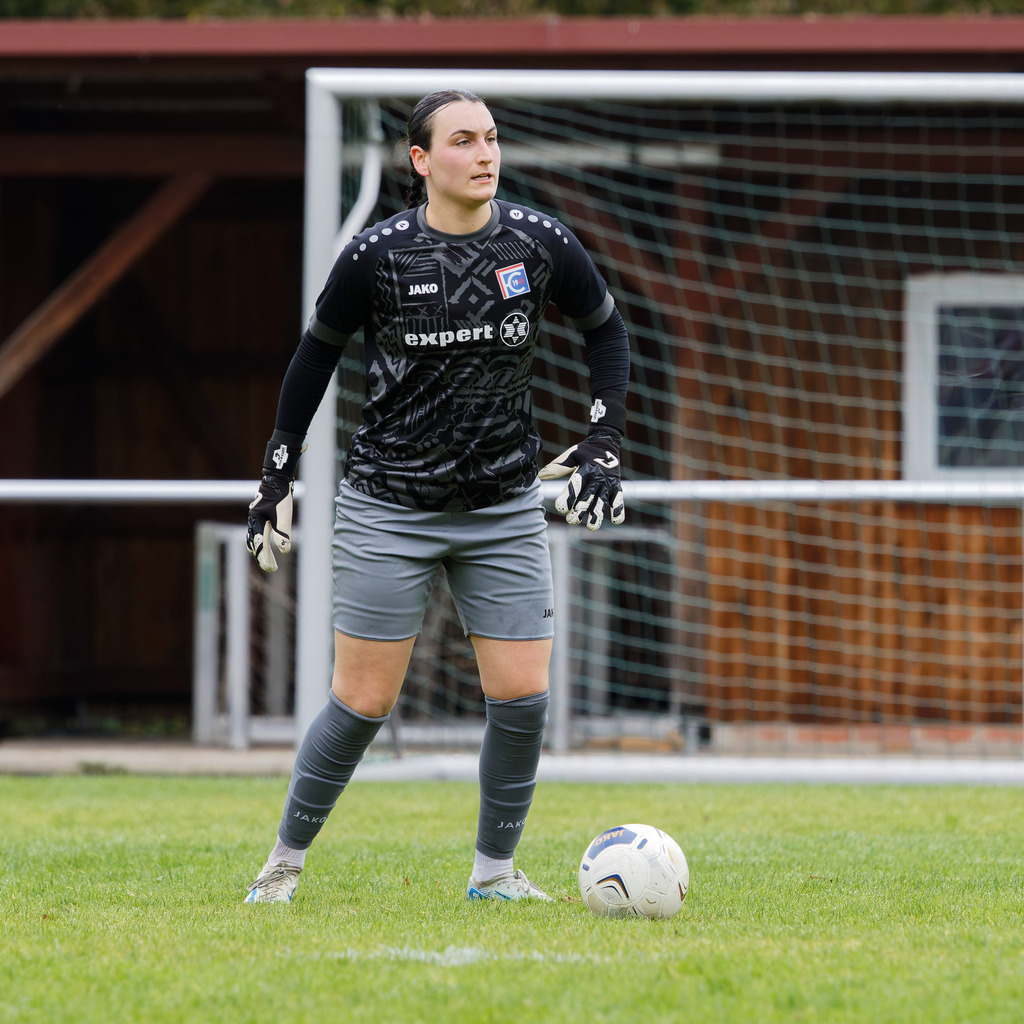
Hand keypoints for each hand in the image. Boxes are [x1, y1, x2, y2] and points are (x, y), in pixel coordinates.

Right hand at [246, 438, 301, 572]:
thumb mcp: (284, 516)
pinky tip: (268, 542)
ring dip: (261, 549)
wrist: (278, 479)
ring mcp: (256, 517)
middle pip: (255, 543)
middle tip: (272, 568)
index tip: (272, 569)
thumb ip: (283, 533)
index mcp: (257, 522)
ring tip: (268, 560)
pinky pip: (258, 531)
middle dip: (263, 556)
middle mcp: (254, 521)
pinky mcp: (262, 514)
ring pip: (255, 538)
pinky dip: (261, 540)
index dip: (265, 558)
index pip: (260, 545)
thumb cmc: (281, 497)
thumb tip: (285, 551)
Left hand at [538, 428, 624, 530]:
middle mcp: (596, 477)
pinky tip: (616, 521)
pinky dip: (618, 509)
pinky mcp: (616, 486)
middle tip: (571, 521)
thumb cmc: (584, 451)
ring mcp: (607, 483)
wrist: (606, 441)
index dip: (568, 497)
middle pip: (587, 496)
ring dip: (597, 514)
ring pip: (602, 501)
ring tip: (591, 527)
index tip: (561, 508)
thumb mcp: (571, 455)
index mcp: (584, 469)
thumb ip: (557, 467)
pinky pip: (618, 499)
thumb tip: (539, 476)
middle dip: (579, 510)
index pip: (575, 485)